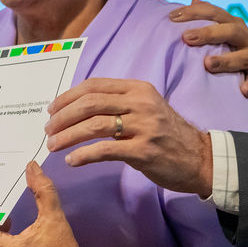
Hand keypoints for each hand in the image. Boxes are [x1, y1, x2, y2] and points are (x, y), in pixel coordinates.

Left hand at [46, 79, 212, 197]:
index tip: (52, 109)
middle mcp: (141, 103)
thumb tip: (79, 108)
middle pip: (90, 103)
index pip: (94, 86)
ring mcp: (144, 126)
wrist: (199, 158)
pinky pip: (105, 150)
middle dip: (63, 117)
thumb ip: (119, 103)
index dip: (68, 97)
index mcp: (138, 89)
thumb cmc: (168, 134)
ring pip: (94, 125)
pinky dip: (83, 155)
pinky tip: (72, 161)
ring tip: (53, 146)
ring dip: (67, 136)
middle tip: (48, 130)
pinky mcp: (144, 151)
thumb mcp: (147, 108)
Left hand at [170, 0, 247, 96]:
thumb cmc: (231, 46)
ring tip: (208, 64)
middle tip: (187, 37)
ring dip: (226, 61)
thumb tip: (193, 1)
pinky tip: (243, 90)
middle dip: (208, 33)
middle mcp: (246, 36)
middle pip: (230, 31)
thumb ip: (208, 17)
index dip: (194, 13)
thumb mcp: (222, 29)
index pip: (214, 13)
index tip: (172, 17)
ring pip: (243, 57)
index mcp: (233, 23)